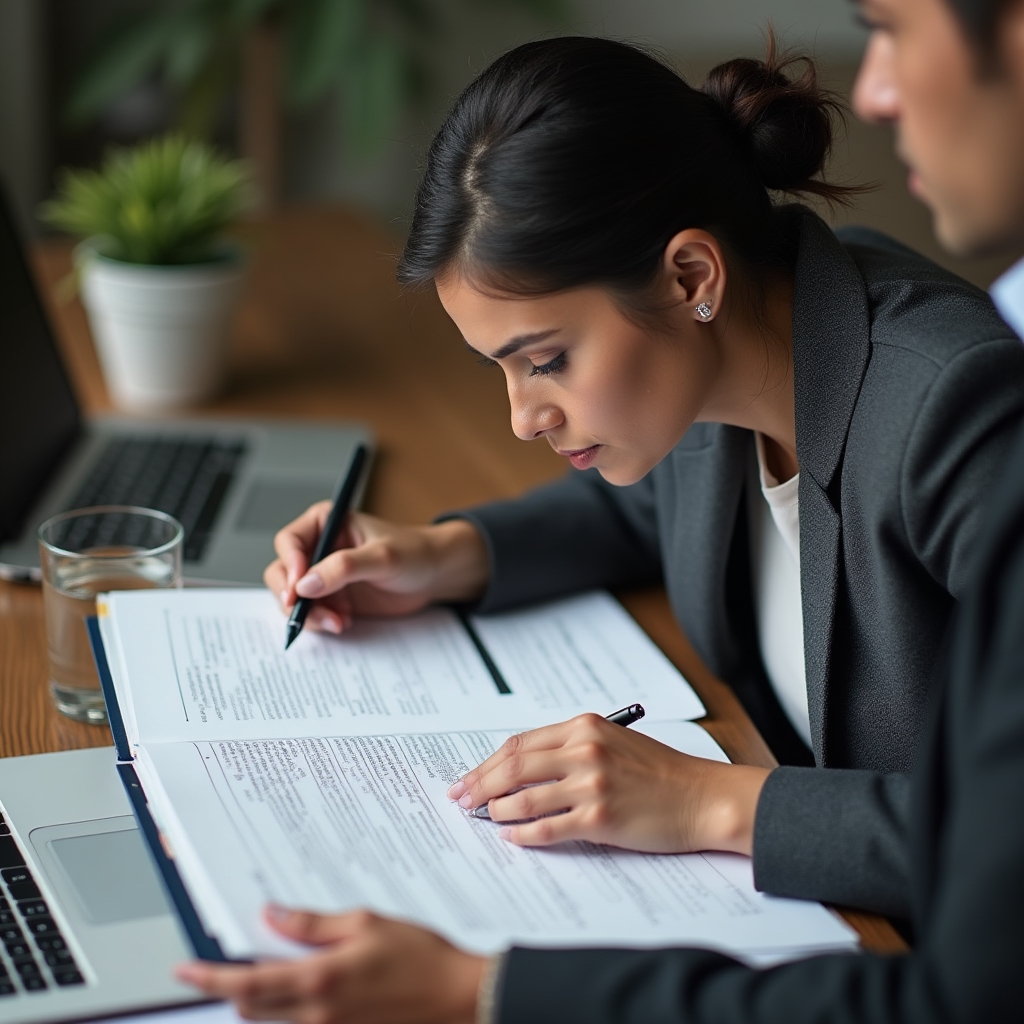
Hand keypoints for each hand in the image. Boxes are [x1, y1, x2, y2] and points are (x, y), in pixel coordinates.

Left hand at [175, 906, 486, 1023]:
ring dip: (258, 1001)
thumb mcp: (366, 923)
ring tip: (267, 972)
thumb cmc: (420, 956)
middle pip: (251, 1009)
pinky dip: (287, 1013)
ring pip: (272, 1023)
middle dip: (232, 988)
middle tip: (226, 962)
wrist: (457, 996)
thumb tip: (273, 916)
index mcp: (320, 980)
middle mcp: (317, 1014)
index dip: (211, 979)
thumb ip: (314, 924)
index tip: (185, 972)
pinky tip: (302, 990)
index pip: (248, 983)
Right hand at [263, 508, 488, 633]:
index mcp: (325, 523)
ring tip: (337, 622)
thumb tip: (306, 584)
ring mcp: (322, 574)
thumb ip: (344, 567)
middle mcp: (318, 548)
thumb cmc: (414, 553)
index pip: (289, 542)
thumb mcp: (382, 557)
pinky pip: (311, 612)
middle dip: (292, 597)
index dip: (288, 565)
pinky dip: (320, 621)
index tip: (298, 588)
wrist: (434, 575)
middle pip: (281, 573)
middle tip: (307, 614)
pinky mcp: (331, 597)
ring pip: (293, 597)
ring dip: (308, 614)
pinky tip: (343, 623)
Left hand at [447, 714, 769, 854]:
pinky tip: (513, 838)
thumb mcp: (613, 743)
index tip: (468, 777)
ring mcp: (591, 785)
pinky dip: (523, 835)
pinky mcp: (599, 818)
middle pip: (513, 767)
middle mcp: (584, 750)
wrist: (702, 797)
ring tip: (486, 818)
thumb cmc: (660, 772)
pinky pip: (547, 828)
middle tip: (461, 799)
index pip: (520, 744)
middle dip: (480, 785)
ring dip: (497, 811)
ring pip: (523, 798)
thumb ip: (570, 749)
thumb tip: (520, 770)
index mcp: (584, 727)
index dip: (487, 763)